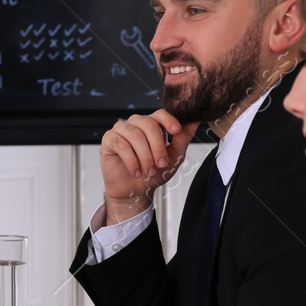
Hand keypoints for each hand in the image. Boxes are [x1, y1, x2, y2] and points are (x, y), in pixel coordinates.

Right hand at [99, 110, 199, 224]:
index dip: (168, 120)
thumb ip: (183, 138)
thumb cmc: (153, 173)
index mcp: (152, 124)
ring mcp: (121, 130)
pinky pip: (121, 144)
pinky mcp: (109, 139)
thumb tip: (196, 120)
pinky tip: (136, 171)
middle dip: (157, 146)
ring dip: (144, 156)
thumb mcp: (173, 156)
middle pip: (148, 124)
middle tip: (161, 164)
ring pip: (135, 135)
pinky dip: (131, 161)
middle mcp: (136, 123)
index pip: (160, 114)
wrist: (134, 191)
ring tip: (148, 171)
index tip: (176, 131)